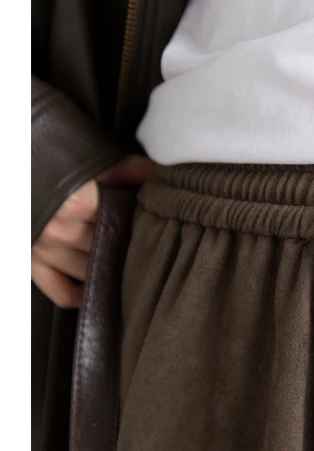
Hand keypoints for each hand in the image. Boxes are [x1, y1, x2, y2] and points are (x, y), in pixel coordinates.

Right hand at [32, 155, 156, 308]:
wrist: (11, 163)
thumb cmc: (46, 158)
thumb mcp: (88, 156)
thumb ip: (127, 168)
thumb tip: (161, 178)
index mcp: (78, 202)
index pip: (124, 226)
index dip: (141, 225)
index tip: (150, 223)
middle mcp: (59, 230)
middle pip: (110, 249)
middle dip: (126, 245)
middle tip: (140, 241)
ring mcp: (44, 250)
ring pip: (92, 273)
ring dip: (108, 267)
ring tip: (122, 260)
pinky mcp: (31, 262)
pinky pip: (62, 292)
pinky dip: (82, 293)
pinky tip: (95, 284)